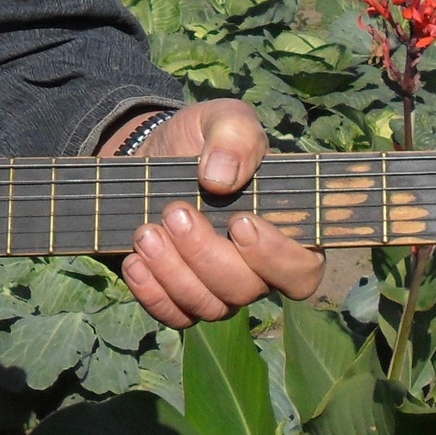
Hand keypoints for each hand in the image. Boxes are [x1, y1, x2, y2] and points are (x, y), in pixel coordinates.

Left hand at [104, 99, 324, 328]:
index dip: (275, 257)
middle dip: (206, 254)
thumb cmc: (206, 141)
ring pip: (208, 305)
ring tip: (146, 231)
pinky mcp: (181, 297)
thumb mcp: (224, 119)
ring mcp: (219, 289)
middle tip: (175, 212)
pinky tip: (134, 261)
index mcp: (287, 232)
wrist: (155, 155)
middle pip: (246, 289)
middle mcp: (258, 270)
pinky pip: (174, 314)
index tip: (239, 223)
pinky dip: (152, 293)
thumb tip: (222, 176)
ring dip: (173, 272)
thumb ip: (236, 136)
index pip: (301, 271)